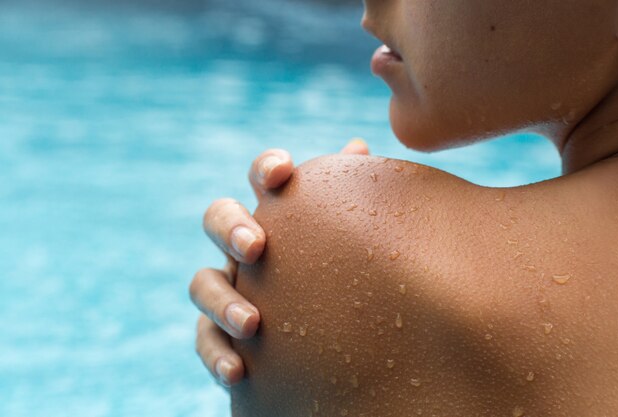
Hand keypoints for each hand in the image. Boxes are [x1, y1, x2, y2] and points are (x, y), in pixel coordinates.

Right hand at [190, 139, 369, 386]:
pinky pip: (204, 340)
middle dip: (231, 227)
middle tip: (256, 247)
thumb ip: (348, 194)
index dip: (266, 169)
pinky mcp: (220, 335)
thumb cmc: (336, 278)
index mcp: (276, 217)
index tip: (283, 173)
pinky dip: (217, 354)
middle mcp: (244, 247)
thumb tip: (357, 145)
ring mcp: (228, 288)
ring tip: (252, 324)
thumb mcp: (345, 239)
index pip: (260, 180)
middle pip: (217, 219)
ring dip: (222, 300)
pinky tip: (239, 372)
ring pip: (202, 282)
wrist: (325, 343)